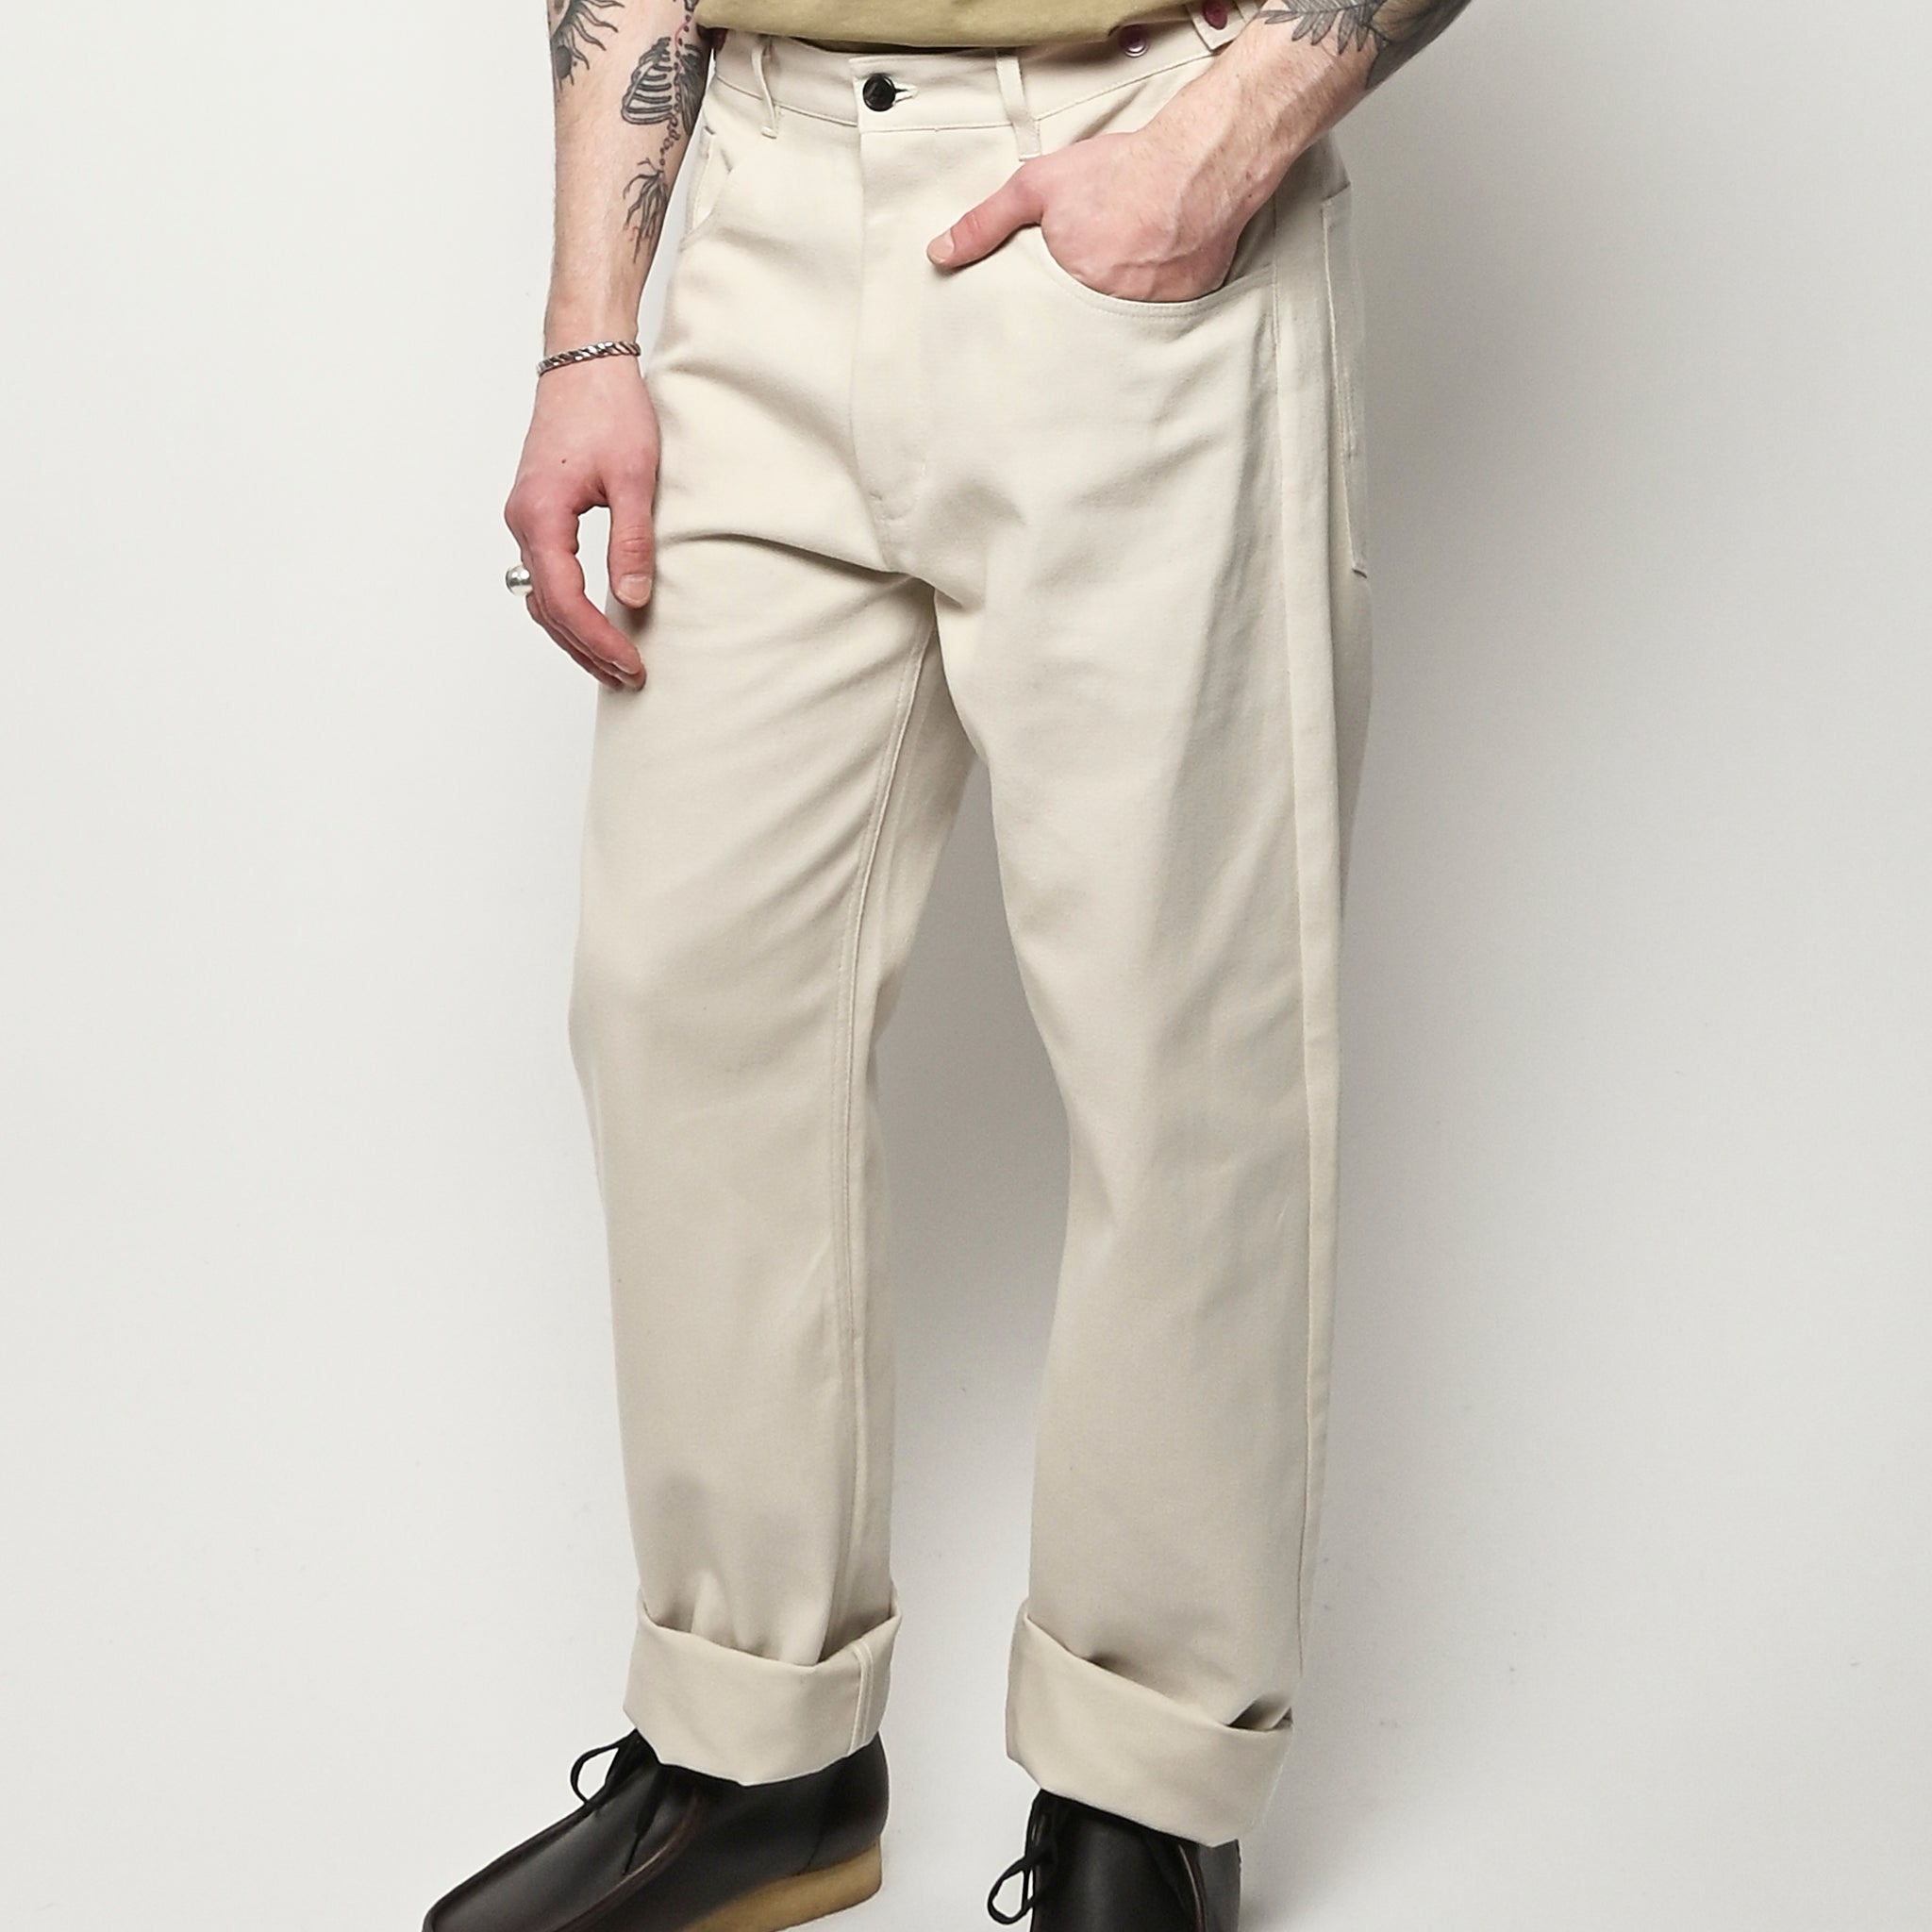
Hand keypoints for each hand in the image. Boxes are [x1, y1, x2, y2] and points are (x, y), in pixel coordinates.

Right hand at [504, 358, 658, 689]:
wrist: (584, 361)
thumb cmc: (608, 408)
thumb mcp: (633, 477)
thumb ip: (631, 541)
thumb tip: (631, 598)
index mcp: (540, 516)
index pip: (565, 600)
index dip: (598, 639)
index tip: (631, 663)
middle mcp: (523, 521)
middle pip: (548, 608)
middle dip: (587, 648)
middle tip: (629, 677)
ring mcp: (526, 518)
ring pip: (542, 597)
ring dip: (575, 634)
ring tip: (613, 665)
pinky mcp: (537, 513)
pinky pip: (545, 576)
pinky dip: (567, 608)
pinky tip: (593, 625)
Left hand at [926, 122, 1250, 302]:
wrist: (1198, 164)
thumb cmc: (1120, 172)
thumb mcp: (1038, 187)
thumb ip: (986, 222)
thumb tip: (940, 254)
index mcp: (1072, 285)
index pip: (1051, 313)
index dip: (1056, 298)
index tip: (1061, 288)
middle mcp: (1112, 307)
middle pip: (1090, 316)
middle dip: (1092, 296)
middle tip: (1107, 258)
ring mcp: (1153, 309)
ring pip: (1130, 314)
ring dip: (1129, 294)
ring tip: (1135, 256)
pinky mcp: (1190, 302)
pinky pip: (1170, 308)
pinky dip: (1165, 289)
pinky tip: (1164, 260)